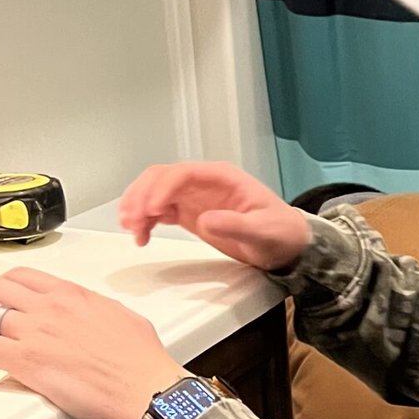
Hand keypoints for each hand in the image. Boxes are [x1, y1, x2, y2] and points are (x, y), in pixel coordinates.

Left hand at [0, 270, 187, 418]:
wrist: (149, 390)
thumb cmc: (144, 364)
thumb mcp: (123, 319)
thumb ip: (97, 311)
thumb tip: (90, 314)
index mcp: (74, 296)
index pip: (24, 276)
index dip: (2, 281)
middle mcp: (50, 308)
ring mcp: (36, 333)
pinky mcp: (27, 362)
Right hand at [119, 160, 310, 270]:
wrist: (286, 245)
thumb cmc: (280, 233)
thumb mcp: (264, 231)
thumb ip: (236, 224)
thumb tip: (205, 220)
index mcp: (222, 177)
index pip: (183, 173)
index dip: (163, 188)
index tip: (152, 210)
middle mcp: (203, 182)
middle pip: (161, 178)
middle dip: (143, 196)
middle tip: (133, 220)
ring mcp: (194, 196)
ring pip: (155, 192)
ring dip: (139, 207)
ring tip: (131, 229)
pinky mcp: (189, 213)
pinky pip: (160, 211)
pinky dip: (146, 221)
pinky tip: (141, 236)